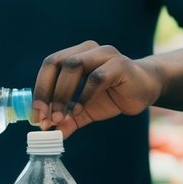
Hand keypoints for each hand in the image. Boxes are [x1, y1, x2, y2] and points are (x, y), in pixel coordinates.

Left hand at [32, 41, 162, 136]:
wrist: (146, 89)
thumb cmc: (112, 95)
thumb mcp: (85, 110)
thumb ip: (67, 119)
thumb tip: (49, 133)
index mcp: (75, 54)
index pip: (50, 65)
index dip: (39, 89)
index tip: (36, 115)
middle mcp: (88, 50)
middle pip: (58, 62)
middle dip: (47, 91)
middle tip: (45, 117)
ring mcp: (104, 54)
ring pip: (74, 66)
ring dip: (63, 94)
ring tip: (60, 116)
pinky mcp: (120, 65)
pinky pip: (97, 77)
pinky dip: (84, 95)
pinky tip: (79, 110)